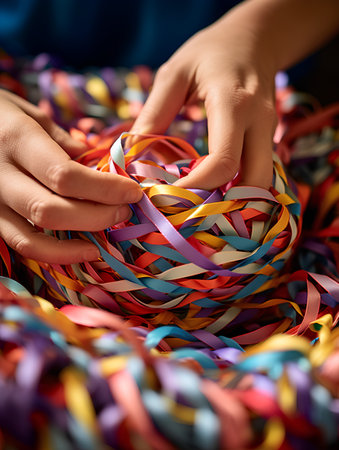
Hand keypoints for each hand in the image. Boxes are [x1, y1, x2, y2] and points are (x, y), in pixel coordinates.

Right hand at [0, 89, 141, 263]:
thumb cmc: (0, 114)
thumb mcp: (31, 115)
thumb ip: (64, 143)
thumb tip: (98, 167)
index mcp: (16, 140)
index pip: (66, 175)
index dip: (105, 189)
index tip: (133, 191)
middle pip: (52, 210)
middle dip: (97, 216)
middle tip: (125, 210)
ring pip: (32, 238)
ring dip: (77, 243)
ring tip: (107, 235)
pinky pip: (22, 245)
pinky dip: (55, 254)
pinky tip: (82, 249)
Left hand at [131, 6, 277, 189]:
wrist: (254, 39)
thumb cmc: (210, 52)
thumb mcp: (174, 74)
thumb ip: (154, 113)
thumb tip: (132, 153)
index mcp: (233, 104)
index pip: (222, 162)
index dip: (195, 187)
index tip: (167, 196)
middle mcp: (260, 124)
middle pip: (254, 183)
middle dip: (225, 204)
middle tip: (189, 206)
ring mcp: (270, 134)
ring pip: (261, 184)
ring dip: (234, 199)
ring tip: (199, 200)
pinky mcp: (268, 140)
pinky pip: (257, 174)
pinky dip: (237, 188)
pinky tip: (213, 188)